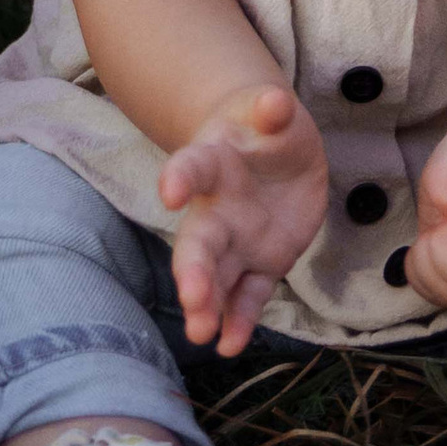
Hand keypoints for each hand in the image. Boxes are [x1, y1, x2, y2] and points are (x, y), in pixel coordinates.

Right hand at [158, 82, 329, 354]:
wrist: (276, 151)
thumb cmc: (267, 125)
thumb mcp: (274, 112)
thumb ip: (272, 110)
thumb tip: (275, 101)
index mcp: (213, 163)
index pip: (192, 169)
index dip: (180, 178)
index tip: (170, 193)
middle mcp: (215, 209)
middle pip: (199, 242)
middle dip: (193, 271)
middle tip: (191, 299)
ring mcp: (236, 241)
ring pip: (218, 276)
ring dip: (210, 305)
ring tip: (202, 335)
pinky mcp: (262, 262)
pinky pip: (249, 294)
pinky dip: (240, 319)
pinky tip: (231, 345)